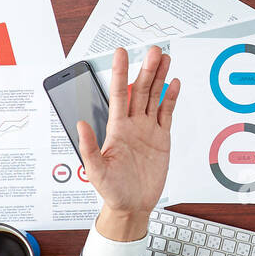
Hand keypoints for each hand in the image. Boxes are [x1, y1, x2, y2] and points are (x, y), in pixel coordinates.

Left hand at [76, 46, 178, 240]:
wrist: (132, 205)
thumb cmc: (112, 190)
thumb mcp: (96, 171)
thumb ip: (89, 147)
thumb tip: (81, 125)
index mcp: (116, 129)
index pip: (119, 94)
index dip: (121, 73)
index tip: (121, 53)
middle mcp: (132, 125)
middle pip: (140, 91)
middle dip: (147, 70)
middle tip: (153, 50)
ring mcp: (148, 130)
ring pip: (154, 97)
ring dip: (159, 78)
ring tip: (164, 58)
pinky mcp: (161, 138)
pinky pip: (167, 114)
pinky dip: (171, 98)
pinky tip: (173, 84)